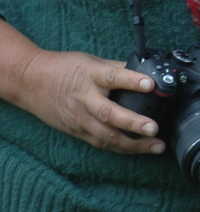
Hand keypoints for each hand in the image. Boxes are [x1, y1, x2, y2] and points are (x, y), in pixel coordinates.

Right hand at [20, 49, 164, 154]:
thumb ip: (118, 68)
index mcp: (91, 75)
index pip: (113, 77)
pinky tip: (139, 149)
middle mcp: (85, 98)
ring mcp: (80, 118)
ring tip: (156, 146)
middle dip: (133, 122)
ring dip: (132, 144)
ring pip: (106, 135)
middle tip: (154, 127)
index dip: (132, 81)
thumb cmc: (66, 68)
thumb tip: (147, 71)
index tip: (150, 84)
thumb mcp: (92, 62)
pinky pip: (100, 142)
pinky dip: (120, 147)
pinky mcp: (76, 131)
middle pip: (108, 113)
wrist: (31, 81)